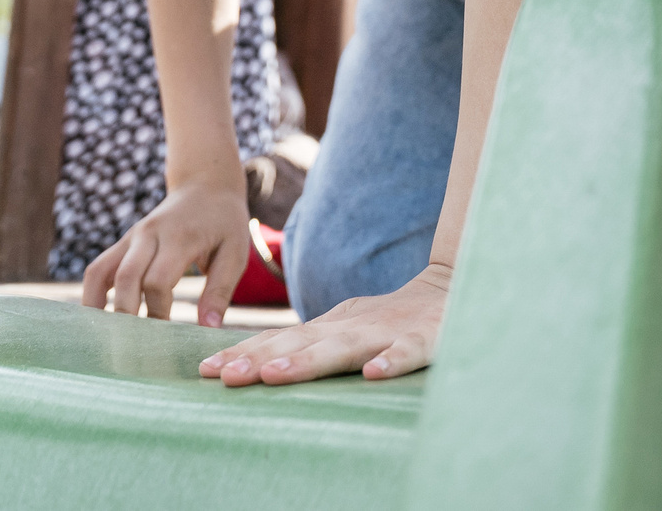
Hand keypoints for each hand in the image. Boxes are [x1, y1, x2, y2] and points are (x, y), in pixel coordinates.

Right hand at [81, 178, 252, 327]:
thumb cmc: (224, 223)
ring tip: (103, 341)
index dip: (158, 314)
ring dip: (98, 307)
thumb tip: (207, 328)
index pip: (157, 280)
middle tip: (131, 352)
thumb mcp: (235, 252)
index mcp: (179, 237)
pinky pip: (98, 269)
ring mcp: (132, 237)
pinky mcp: (123, 243)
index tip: (166, 341)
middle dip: (126, 317)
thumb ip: (221, 290)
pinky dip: (92, 295)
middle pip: (126, 278)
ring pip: (100, 271)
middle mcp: (149, 234)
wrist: (206, 184)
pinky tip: (96, 322)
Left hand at [200, 262, 452, 385]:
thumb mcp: (346, 329)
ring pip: (343, 348)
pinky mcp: (425, 338)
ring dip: (308, 362)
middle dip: (259, 359)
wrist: (455, 286)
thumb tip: (260, 367)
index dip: (244, 353)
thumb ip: (311, 346)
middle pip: (299, 343)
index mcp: (331, 326)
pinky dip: (390, 361)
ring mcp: (386, 332)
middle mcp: (351, 327)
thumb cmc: (391, 319)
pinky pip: (407, 352)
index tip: (206, 371)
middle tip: (224, 376)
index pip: (280, 340)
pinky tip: (373, 375)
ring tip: (273, 376)